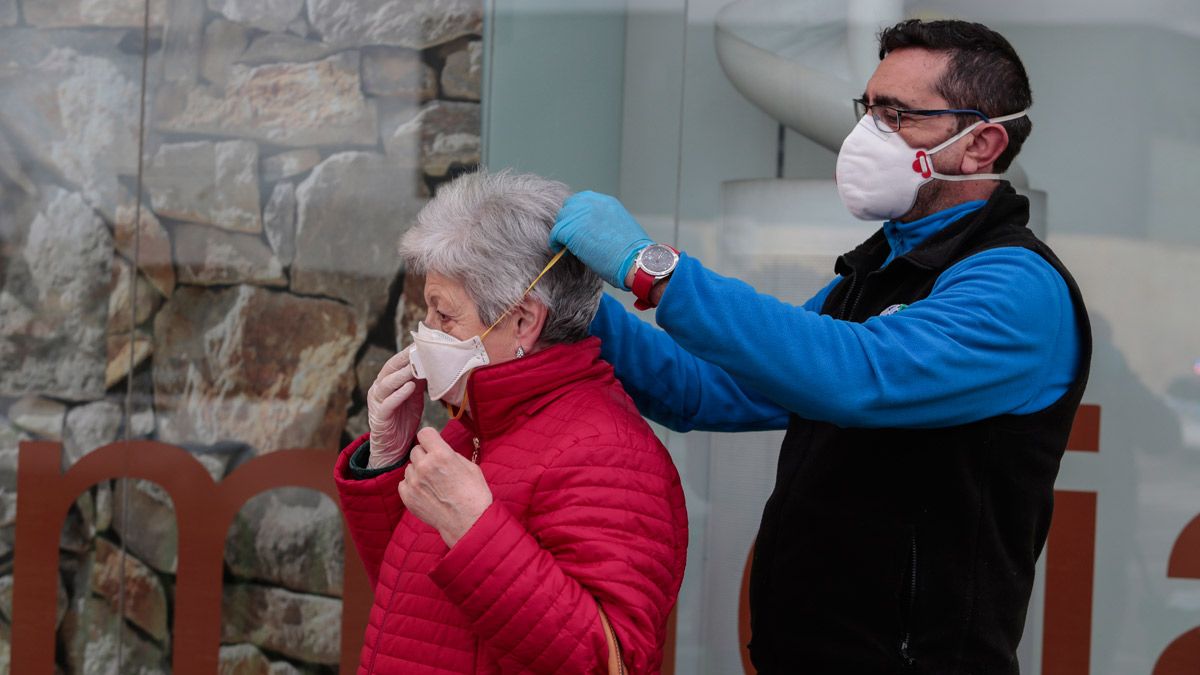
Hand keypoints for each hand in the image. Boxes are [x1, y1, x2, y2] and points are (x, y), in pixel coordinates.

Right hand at [366, 347, 425, 467]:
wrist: (393, 447)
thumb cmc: (403, 420)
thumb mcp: (414, 398)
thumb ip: (418, 382)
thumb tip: (430, 364)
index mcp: (386, 383)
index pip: (395, 363)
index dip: (407, 353)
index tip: (421, 343)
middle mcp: (378, 390)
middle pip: (389, 369)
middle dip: (404, 358)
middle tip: (418, 349)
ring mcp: (377, 403)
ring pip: (387, 384)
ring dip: (401, 374)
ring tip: (414, 366)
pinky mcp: (379, 417)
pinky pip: (388, 403)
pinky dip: (399, 394)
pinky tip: (410, 387)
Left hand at [398, 428, 493, 546]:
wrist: (469, 523)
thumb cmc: (474, 495)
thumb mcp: (470, 467)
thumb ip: (451, 454)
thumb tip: (440, 450)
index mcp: (441, 455)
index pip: (425, 433)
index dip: (430, 438)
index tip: (434, 444)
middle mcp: (424, 466)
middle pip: (416, 450)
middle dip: (425, 455)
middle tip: (436, 467)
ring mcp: (414, 482)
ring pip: (410, 467)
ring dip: (418, 471)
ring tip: (433, 483)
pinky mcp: (408, 497)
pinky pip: (404, 482)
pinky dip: (413, 485)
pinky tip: (426, 492)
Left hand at [549, 191, 652, 289]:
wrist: (635, 260)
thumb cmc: (632, 252)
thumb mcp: (620, 226)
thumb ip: (604, 222)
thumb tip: (591, 231)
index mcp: (606, 202)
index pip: (582, 201)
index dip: (578, 215)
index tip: (578, 228)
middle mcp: (592, 203)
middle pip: (569, 207)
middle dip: (569, 221)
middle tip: (570, 237)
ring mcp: (580, 214)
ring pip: (561, 219)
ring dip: (563, 232)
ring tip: (566, 245)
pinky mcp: (570, 229)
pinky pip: (556, 233)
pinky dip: (556, 242)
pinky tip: (560, 250)